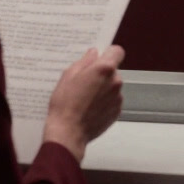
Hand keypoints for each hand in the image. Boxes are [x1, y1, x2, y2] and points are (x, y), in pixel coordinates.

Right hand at [42, 45, 124, 160]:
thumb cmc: (65, 104)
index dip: (108, 53)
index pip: (117, 51)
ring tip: (85, 98)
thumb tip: (94, 53)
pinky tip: (90, 108)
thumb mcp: (68, 76)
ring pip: (112, 86)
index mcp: (104, 69)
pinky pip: (112, 100)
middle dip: (102, 73)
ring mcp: (118, 97)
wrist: (68, 132)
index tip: (99, 58)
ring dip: (103, 88)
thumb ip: (84, 61)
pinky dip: (104, 102)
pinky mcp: (117, 111)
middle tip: (85, 82)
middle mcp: (115, 82)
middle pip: (113, 70)